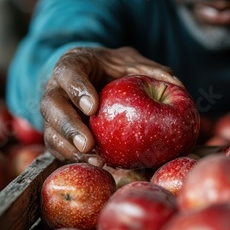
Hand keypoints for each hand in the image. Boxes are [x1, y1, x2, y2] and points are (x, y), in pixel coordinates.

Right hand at [40, 47, 182, 163]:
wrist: (95, 77)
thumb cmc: (114, 69)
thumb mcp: (132, 63)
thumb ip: (152, 71)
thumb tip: (179, 86)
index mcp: (73, 65)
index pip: (69, 73)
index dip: (77, 90)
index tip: (93, 107)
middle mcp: (57, 88)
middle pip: (51, 106)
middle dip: (68, 126)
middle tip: (88, 145)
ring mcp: (54, 112)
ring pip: (51, 131)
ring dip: (69, 149)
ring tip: (95, 161)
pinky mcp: (57, 133)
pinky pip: (59, 148)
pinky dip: (75, 159)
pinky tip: (98, 166)